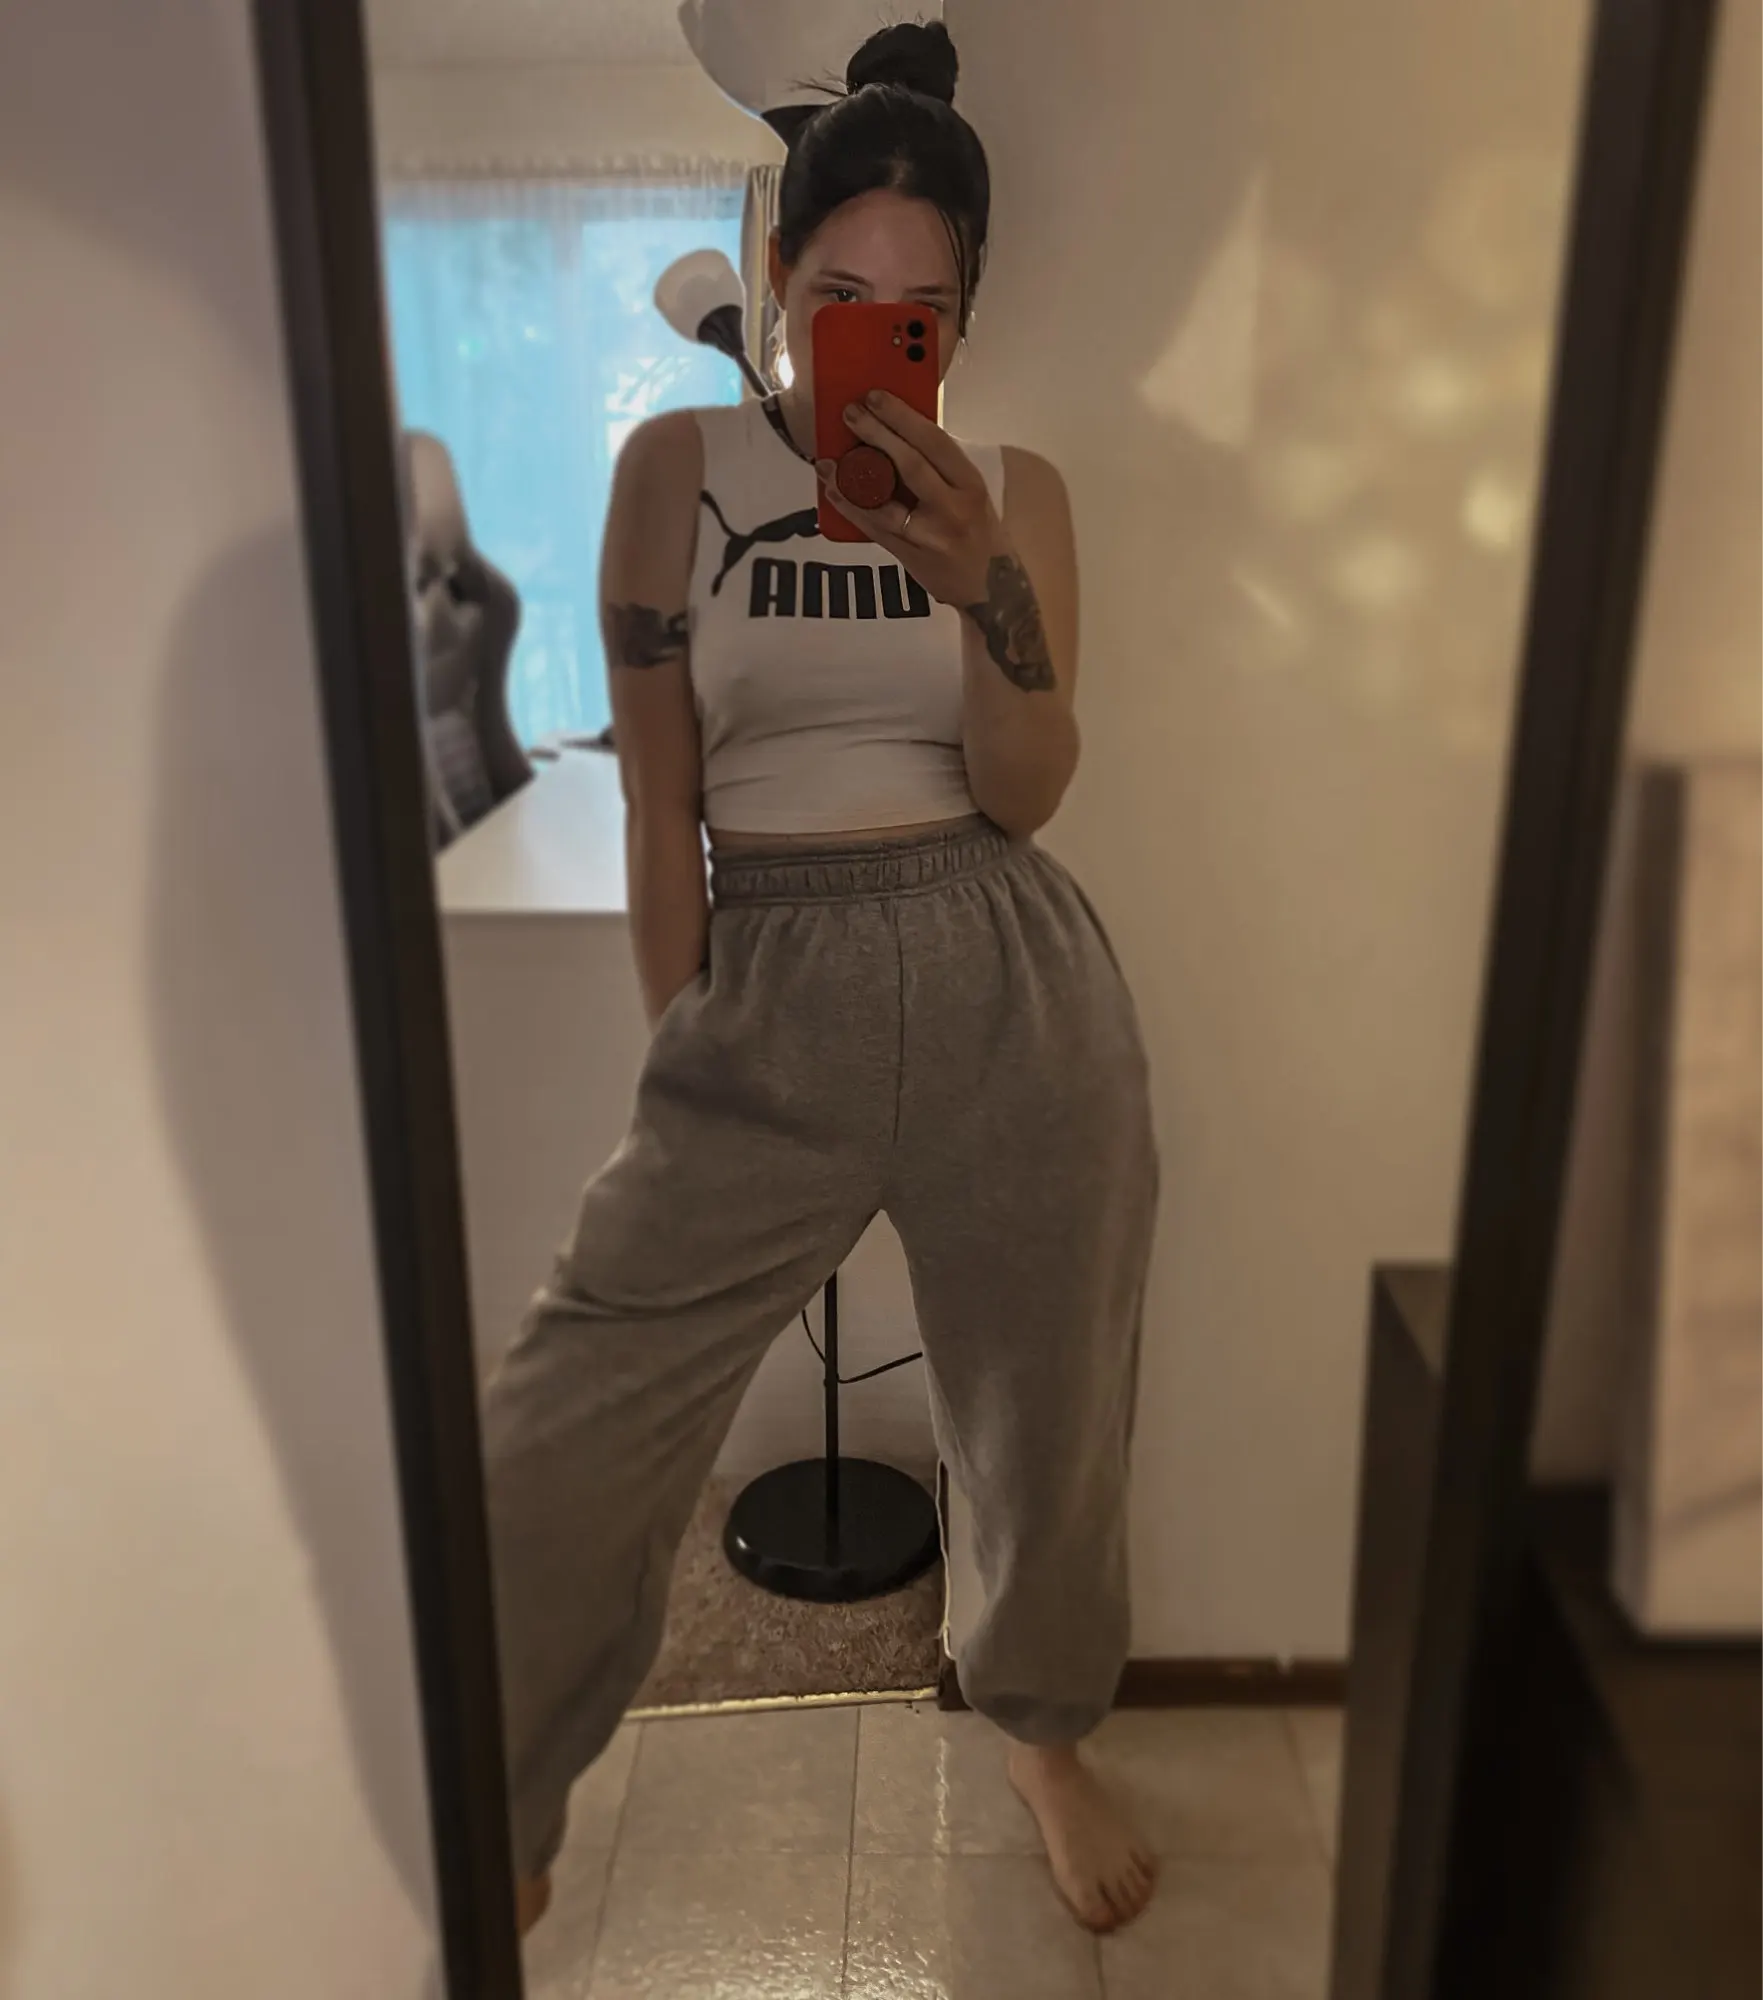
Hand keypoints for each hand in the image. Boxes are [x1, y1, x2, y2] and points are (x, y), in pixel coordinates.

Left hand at [815, 389, 1006, 608]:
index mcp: (970, 483)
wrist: (990, 588)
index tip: (875, 397)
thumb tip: (897, 431)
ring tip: (827, 460)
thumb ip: (940, 468)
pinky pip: (875, 528)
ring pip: (885, 501)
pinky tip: (832, 491)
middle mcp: (953, 507)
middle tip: (850, 414)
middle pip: (910, 464)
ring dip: (851, 478)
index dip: (902, 417)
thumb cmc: (979, 531)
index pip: (935, 442)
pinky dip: (851, 508)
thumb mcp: (971, 493)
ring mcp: (930, 535)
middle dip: (876, 435)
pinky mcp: (910, 557)